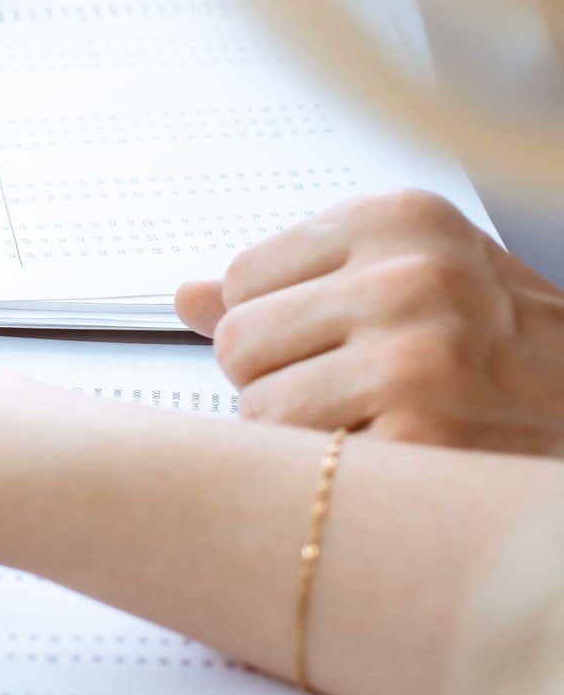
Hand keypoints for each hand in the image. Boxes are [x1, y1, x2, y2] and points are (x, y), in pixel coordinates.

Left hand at [176, 189, 563, 453]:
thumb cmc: (509, 347)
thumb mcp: (414, 275)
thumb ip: (297, 280)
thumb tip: (184, 297)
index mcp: (397, 220)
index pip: (242, 279)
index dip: (275, 323)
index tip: (332, 337)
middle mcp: (408, 277)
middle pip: (238, 343)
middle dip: (276, 377)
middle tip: (349, 389)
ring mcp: (416, 359)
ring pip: (259, 407)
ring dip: (301, 433)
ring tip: (372, 423)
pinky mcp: (422, 440)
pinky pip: (305, 463)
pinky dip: (336, 474)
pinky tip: (395, 459)